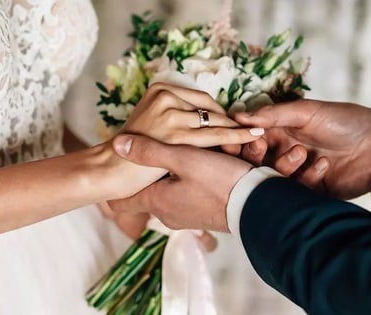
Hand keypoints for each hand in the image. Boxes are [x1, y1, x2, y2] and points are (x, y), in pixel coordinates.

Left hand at [107, 134, 252, 231]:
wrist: (258, 206)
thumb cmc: (220, 182)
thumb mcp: (184, 159)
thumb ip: (150, 150)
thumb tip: (117, 145)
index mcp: (158, 200)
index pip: (124, 201)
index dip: (116, 190)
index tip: (112, 180)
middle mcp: (168, 213)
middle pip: (150, 191)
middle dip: (153, 173)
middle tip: (157, 157)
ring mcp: (186, 217)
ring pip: (172, 190)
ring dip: (178, 174)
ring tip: (189, 158)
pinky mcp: (204, 215)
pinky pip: (190, 194)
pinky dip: (194, 180)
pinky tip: (206, 168)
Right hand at [121, 82, 262, 147]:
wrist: (108, 169)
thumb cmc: (130, 154)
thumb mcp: (152, 126)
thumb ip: (174, 120)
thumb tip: (206, 121)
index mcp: (159, 89)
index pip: (201, 100)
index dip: (220, 113)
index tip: (234, 123)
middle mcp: (165, 96)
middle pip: (210, 109)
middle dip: (230, 122)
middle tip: (252, 130)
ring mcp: (170, 114)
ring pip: (215, 122)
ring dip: (238, 130)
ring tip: (259, 135)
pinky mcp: (175, 134)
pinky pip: (215, 135)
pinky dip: (237, 136)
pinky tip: (254, 137)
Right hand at [234, 100, 370, 198]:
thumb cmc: (345, 120)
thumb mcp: (308, 111)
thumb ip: (273, 115)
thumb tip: (238, 117)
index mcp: (278, 134)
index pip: (247, 142)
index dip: (238, 142)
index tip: (236, 139)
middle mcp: (282, 155)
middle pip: (253, 164)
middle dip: (254, 157)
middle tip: (261, 147)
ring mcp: (296, 176)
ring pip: (272, 180)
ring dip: (284, 166)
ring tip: (302, 152)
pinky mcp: (311, 194)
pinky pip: (297, 192)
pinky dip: (308, 178)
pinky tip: (324, 165)